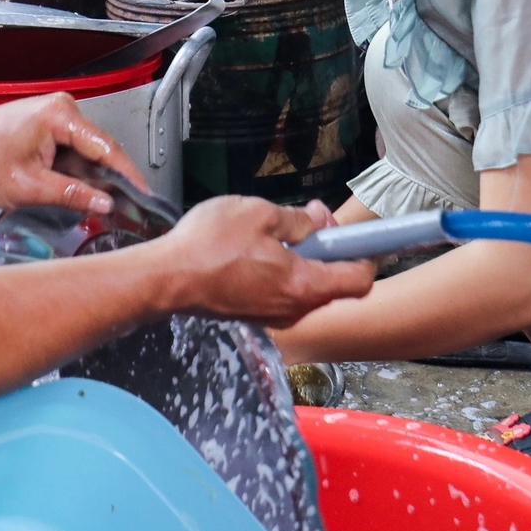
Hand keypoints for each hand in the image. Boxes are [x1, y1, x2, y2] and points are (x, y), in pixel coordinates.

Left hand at [0, 93, 146, 213]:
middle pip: (101, 150)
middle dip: (112, 181)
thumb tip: (103, 203)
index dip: (128, 176)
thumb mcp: (28, 186)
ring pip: (88, 154)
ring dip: (93, 179)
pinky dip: (78, 174)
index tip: (143, 196)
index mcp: (61, 117)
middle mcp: (63, 110)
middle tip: (127, 210)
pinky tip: (81, 194)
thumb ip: (70, 194)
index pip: (107, 148)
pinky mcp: (50, 127)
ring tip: (102, 207)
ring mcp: (57, 117)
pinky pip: (74, 153)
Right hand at [151, 197, 373, 326]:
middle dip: (328, 250)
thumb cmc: (209, 246)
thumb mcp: (260, 214)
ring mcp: (273, 316)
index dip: (364, 254)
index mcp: (303, 286)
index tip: (355, 234)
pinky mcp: (255, 314)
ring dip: (303, 260)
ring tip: (273, 233)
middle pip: (334, 283)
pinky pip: (283, 292)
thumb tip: (318, 221)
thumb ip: (298, 220)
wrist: (166, 279)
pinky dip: (281, 271)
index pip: (360, 281)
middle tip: (308, 221)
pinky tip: (255, 250)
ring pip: (307, 287)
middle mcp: (294, 309)